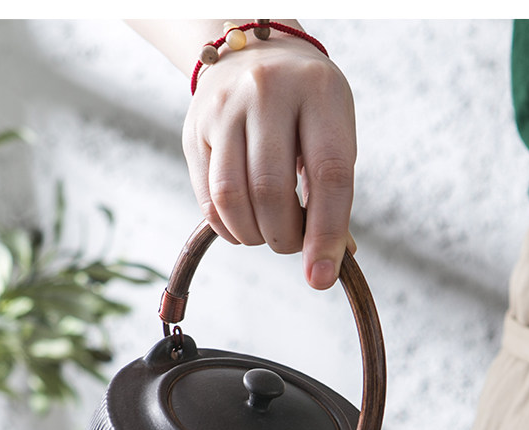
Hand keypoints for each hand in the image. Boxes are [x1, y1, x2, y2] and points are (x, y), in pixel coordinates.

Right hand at [182, 38, 355, 289]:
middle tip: (292, 244)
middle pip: (272, 191)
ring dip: (254, 236)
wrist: (251, 53)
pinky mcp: (194, 128)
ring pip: (233, 198)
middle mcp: (268, 92)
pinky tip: (243, 227)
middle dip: (284, 238)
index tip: (321, 277)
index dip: (326, 234)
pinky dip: (228, 228)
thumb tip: (330, 263)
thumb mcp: (334, 132)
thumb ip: (334, 194)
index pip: (329, 176)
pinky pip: (208, 198)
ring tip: (268, 234)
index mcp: (320, 92)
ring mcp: (225, 108)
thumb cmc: (306, 107)